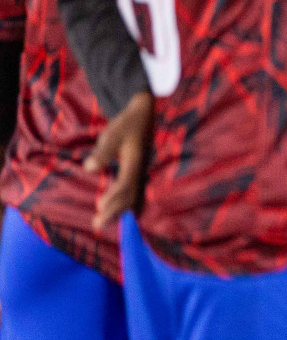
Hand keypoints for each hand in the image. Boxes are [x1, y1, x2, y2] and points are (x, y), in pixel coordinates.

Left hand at [85, 90, 152, 231]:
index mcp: (135, 161)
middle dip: (114, 211)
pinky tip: (121, 211)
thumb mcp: (112, 134)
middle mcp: (140, 169)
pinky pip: (135, 191)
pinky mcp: (140, 170)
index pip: (125, 184)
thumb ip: (102, 152)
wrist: (143, 113)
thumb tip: (90, 169)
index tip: (100, 207)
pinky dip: (127, 203)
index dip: (113, 197)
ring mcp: (142, 170)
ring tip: (104, 221)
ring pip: (134, 196)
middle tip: (97, 225)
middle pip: (130, 195)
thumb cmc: (126, 124)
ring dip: (119, 210)